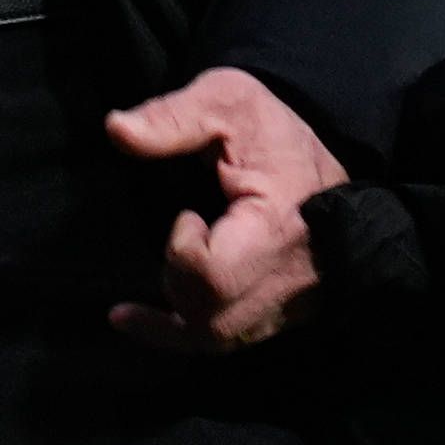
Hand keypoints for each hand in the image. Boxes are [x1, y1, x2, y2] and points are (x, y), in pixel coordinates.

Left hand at [104, 64, 348, 351]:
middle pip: (213, 317)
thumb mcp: (227, 102)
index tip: (188, 213)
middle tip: (180, 238)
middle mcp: (286, 278)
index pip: (215, 275)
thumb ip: (173, 117)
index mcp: (275, 226)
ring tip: (132, 308)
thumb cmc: (274, 129)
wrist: (327, 152)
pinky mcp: (280, 312)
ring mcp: (286, 302)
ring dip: (173, 319)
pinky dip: (180, 335)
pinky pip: (229, 342)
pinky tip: (134, 322)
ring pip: (219, 338)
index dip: (183, 249)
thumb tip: (116, 128)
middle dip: (176, 283)